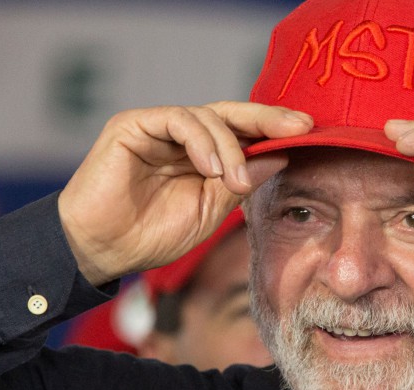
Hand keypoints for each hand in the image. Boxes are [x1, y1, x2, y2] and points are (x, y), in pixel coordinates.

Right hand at [59, 102, 312, 285]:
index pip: (243, 133)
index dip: (274, 130)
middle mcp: (184, 136)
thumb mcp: (209, 211)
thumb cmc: (151, 234)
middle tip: (298, 127)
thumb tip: (281, 156)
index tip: (310, 133)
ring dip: (230, 148)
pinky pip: (177, 119)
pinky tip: (210, 167)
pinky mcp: (134, 125)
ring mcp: (158, 127)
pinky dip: (200, 140)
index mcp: (203, 155)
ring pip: (208, 116)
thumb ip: (240, 182)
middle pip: (231, 115)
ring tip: (234, 181)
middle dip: (268, 118)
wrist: (103, 250)